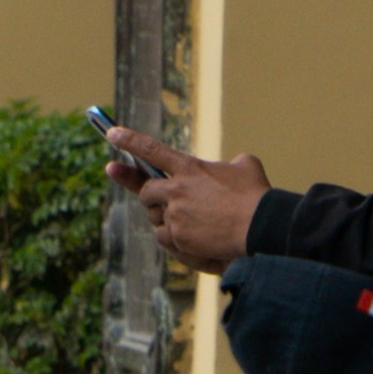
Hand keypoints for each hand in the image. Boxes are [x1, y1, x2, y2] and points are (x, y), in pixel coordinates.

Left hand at [100, 130, 265, 274]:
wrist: (260, 228)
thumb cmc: (256, 196)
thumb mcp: (245, 166)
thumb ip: (228, 164)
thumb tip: (229, 168)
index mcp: (189, 167)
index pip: (151, 150)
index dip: (129, 141)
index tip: (112, 134)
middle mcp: (176, 190)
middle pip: (147, 191)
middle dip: (151, 194)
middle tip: (166, 199)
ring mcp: (175, 216)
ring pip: (155, 217)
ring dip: (166, 218)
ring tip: (191, 221)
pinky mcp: (178, 239)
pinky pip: (164, 238)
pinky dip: (173, 238)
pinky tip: (191, 238)